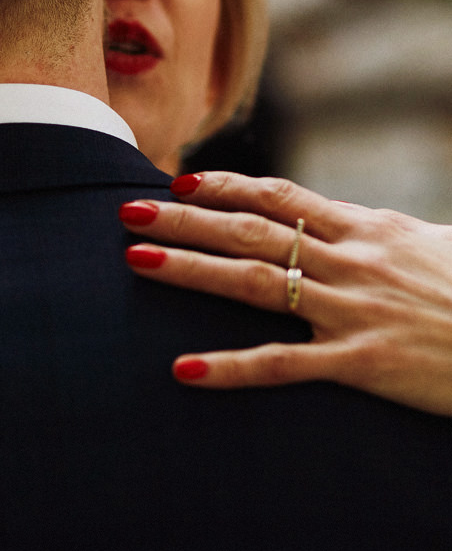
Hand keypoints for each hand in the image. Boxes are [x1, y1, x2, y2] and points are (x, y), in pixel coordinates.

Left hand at [119, 171, 451, 415]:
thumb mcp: (427, 244)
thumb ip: (373, 234)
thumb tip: (331, 223)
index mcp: (366, 228)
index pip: (280, 196)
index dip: (225, 186)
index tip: (180, 180)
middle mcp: (351, 260)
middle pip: (251, 230)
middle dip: (186, 217)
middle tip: (129, 211)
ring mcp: (353, 309)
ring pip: (255, 281)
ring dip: (190, 268)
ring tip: (137, 259)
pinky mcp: (362, 361)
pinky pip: (282, 364)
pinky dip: (230, 369)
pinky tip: (183, 371)